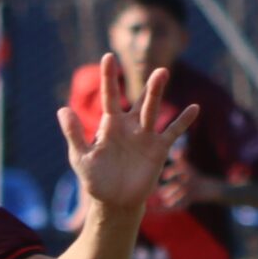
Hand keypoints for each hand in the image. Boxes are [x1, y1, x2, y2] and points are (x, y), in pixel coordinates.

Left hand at [58, 53, 200, 215]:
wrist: (114, 201)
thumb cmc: (95, 180)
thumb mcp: (80, 158)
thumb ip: (74, 134)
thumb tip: (62, 109)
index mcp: (109, 125)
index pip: (109, 97)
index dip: (107, 77)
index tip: (107, 56)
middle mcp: (129, 126)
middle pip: (139, 101)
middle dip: (148, 87)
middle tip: (157, 69)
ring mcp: (145, 136)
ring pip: (153, 111)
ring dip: (158, 94)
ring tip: (163, 75)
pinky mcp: (158, 149)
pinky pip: (173, 132)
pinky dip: (183, 121)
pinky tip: (195, 108)